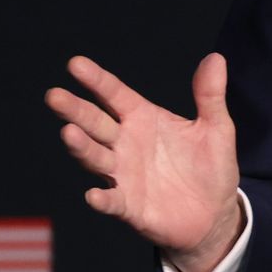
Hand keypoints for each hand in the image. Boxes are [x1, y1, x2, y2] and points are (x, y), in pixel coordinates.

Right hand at [45, 53, 242, 271]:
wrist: (214, 213)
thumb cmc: (210, 166)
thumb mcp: (216, 128)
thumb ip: (210, 96)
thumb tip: (216, 58)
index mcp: (143, 119)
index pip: (115, 95)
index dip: (96, 80)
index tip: (75, 63)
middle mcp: (126, 144)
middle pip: (95, 123)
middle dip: (75, 110)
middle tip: (54, 95)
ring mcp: (124, 175)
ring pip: (96, 157)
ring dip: (82, 147)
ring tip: (68, 133)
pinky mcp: (130, 206)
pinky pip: (113, 201)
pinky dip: (103, 199)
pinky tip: (94, 195)